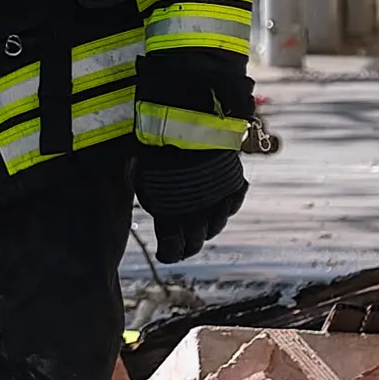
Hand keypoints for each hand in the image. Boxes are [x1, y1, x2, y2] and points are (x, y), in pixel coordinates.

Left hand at [135, 147, 245, 262]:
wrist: (187, 125)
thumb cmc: (158, 150)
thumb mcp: (144, 179)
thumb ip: (152, 199)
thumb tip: (149, 208)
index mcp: (169, 216)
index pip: (172, 249)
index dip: (169, 254)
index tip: (165, 254)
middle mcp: (196, 215)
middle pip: (195, 243)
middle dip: (188, 246)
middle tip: (183, 245)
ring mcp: (217, 201)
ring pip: (215, 227)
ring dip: (207, 228)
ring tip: (200, 223)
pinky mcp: (234, 186)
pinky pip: (233, 205)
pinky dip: (226, 207)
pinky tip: (219, 204)